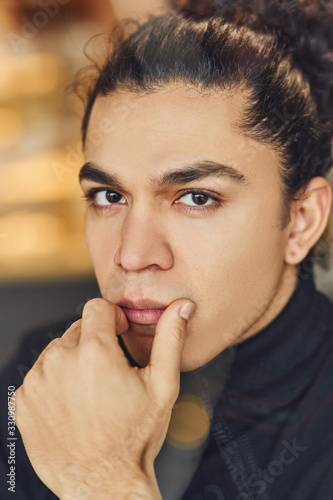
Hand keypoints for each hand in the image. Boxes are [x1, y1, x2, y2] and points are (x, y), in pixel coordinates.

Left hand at [14, 297, 195, 499]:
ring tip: (92, 392)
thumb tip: (182, 307)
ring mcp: (37, 382)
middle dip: (95, 342)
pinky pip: (40, 375)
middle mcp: (60, 361)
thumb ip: (170, 338)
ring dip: (74, 362)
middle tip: (110, 374)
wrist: (103, 484)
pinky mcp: (23, 401)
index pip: (97, 307)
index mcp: (95, 352)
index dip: (113, 317)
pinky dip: (55, 382)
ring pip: (58, 351)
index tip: (119, 334)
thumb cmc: (135, 436)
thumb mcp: (163, 385)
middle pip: (77, 329)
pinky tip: (73, 405)